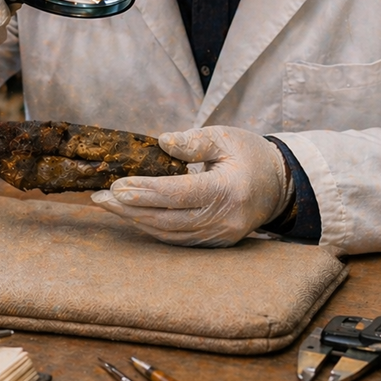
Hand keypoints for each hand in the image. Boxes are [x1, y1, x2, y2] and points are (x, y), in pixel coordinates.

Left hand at [92, 126, 291, 246]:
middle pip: (169, 219)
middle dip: (130, 208)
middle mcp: (226, 219)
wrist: (281, 184)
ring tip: (108, 204)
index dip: (146, 191)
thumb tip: (161, 141)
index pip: (180, 194)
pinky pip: (178, 239)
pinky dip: (153, 228)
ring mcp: (222, 235)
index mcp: (230, 190)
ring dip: (136, 219)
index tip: (116, 186)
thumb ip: (193, 141)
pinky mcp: (217, 243)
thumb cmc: (249, 155)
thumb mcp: (225, 137)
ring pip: (170, 233)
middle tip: (99, 197)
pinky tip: (133, 215)